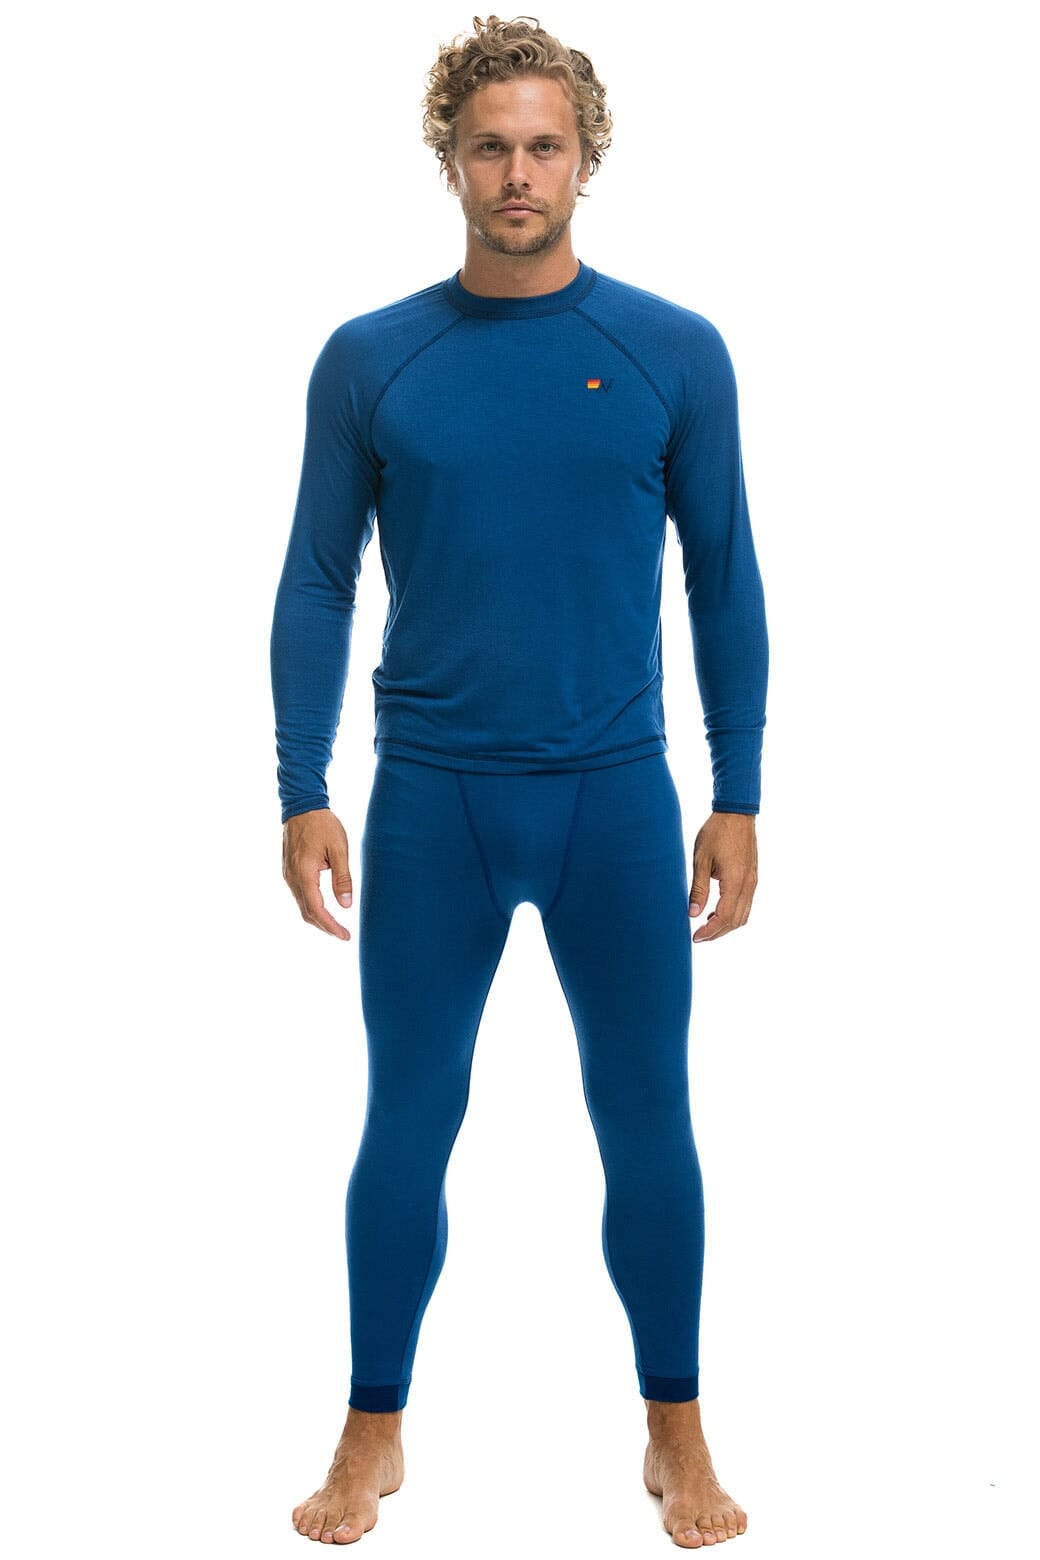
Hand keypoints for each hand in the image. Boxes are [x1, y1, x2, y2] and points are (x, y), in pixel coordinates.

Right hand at [282, 808, 353, 939]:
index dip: (330, 926)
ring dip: (318, 917)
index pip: (316, 909)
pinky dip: (311, 906)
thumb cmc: (322, 825)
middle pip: (306, 912)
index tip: (344, 936)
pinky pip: (299, 895)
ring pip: (301, 905)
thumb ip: (342, 878)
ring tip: (336, 925)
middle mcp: (292, 877)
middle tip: (343, 935)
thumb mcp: (339, 849)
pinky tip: (324, 907)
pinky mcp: (289, 870)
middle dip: (324, 926)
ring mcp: (288, 874)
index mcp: (304, 873)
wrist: (302, 806)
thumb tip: (346, 905)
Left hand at [688, 812, 757, 942]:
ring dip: (726, 924)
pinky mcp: (752, 877)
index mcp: (735, 882)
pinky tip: (716, 910)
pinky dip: (733, 913)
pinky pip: (746, 904)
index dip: (710, 931)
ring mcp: (753, 881)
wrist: (736, 813)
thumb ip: (698, 889)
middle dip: (718, 932)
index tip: (695, 937)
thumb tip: (692, 914)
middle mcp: (748, 885)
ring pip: (743, 915)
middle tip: (698, 935)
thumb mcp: (701, 860)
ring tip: (706, 925)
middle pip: (736, 921)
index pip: (725, 917)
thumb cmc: (716, 833)